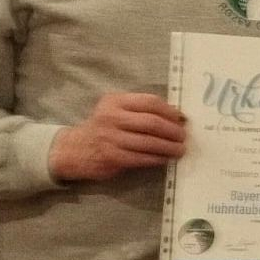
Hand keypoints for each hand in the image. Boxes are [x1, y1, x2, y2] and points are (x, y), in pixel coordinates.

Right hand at [49, 92, 185, 181]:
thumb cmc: (104, 128)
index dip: (169, 111)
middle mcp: (111, 117)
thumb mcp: (117, 110)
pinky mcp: (113, 157)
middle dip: (172, 131)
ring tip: (179, 150)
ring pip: (149, 142)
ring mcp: (111, 138)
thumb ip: (141, 110)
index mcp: (115, 101)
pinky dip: (157, 158)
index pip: (150, 102)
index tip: (181, 119)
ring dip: (169, 147)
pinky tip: (165, 158)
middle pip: (152, 123)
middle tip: (183, 137)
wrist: (76, 149)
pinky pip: (142, 158)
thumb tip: (176, 116)